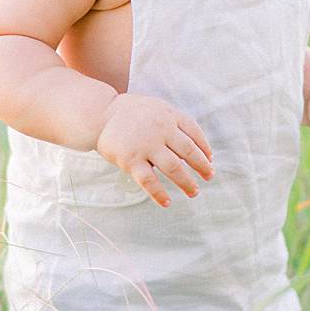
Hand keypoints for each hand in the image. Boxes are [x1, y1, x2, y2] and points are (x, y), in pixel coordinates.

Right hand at [93, 92, 214, 206]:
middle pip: (188, 152)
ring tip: (194, 192)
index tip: (210, 160)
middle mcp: (161, 130)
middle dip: (201, 167)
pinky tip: (167, 202)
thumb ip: (177, 122)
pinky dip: (159, 193)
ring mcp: (146, 146)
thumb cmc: (132, 112)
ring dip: (186, 182)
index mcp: (169, 116)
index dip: (205, 148)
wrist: (99, 114)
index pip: (194, 133)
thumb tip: (199, 147)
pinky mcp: (130, 160)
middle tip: (209, 177)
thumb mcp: (158, 107)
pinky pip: (149, 181)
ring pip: (173, 168)